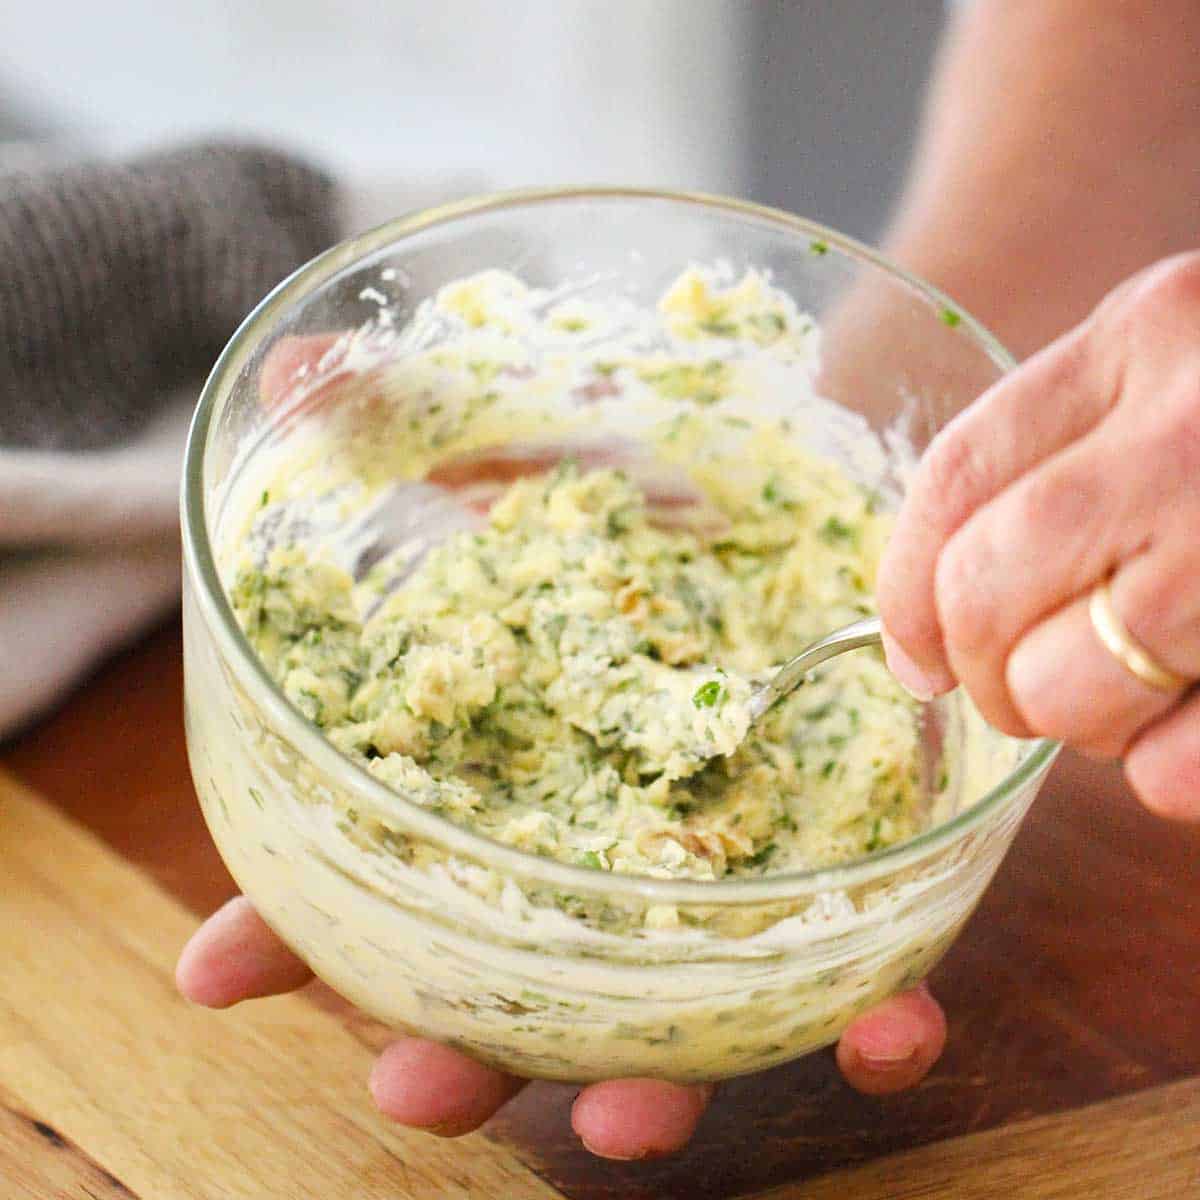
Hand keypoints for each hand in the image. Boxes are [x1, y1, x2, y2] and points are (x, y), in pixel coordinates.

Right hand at [181, 330, 949, 1159]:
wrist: (818, 454)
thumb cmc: (653, 452)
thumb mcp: (532, 428)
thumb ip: (414, 411)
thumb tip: (305, 364)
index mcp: (501, 759)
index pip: (368, 865)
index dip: (285, 923)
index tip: (220, 967)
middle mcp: (598, 836)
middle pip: (505, 978)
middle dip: (453, 1041)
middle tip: (413, 1075)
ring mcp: (723, 866)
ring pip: (671, 1016)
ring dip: (645, 1087)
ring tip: (627, 1120)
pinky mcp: (847, 861)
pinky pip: (865, 970)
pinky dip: (874, 1016)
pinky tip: (888, 1026)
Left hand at [878, 252, 1199, 815]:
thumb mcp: (1190, 371)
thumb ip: (1069, 460)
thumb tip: (926, 636)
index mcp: (1150, 331)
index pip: (957, 480)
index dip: (903, 592)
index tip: (911, 656)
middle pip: (992, 588)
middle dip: (981, 670)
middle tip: (1010, 692)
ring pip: (1076, 685)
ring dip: (1073, 724)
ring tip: (1118, 704)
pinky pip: (1181, 766)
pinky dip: (1161, 774)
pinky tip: (1182, 740)